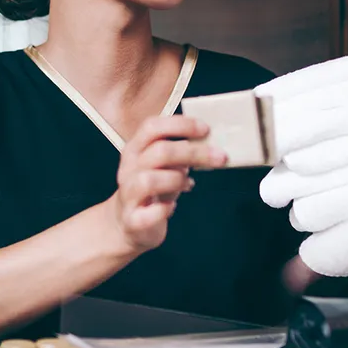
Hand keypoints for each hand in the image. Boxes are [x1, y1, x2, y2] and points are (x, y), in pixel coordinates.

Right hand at [109, 115, 227, 251]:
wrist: (127, 223)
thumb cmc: (152, 189)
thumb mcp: (163, 165)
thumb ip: (181, 152)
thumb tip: (212, 143)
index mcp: (135, 149)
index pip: (152, 127)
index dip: (180, 125)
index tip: (206, 129)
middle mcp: (128, 169)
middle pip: (159, 152)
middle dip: (194, 152)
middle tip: (220, 157)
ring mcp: (128, 194)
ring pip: (149, 180)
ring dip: (177, 179)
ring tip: (188, 183)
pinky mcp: (132, 220)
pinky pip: (147, 215)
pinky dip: (164, 210)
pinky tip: (172, 207)